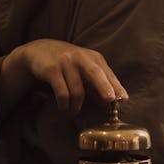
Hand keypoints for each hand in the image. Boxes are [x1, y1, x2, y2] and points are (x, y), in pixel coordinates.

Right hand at [6, 39, 127, 114]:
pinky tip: (64, 108)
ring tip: (73, 113)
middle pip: (95, 73)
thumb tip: (110, 103)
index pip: (107, 73)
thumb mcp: (84, 68)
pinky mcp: (52, 70)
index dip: (116, 86)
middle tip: (110, 100)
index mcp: (93, 57)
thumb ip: (97, 84)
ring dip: (77, 107)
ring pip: (77, 90)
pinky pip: (62, 93)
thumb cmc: (68, 62)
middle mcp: (81, 58)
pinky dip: (64, 105)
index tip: (123, 98)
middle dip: (104, 87)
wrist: (40, 49)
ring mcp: (66, 63)